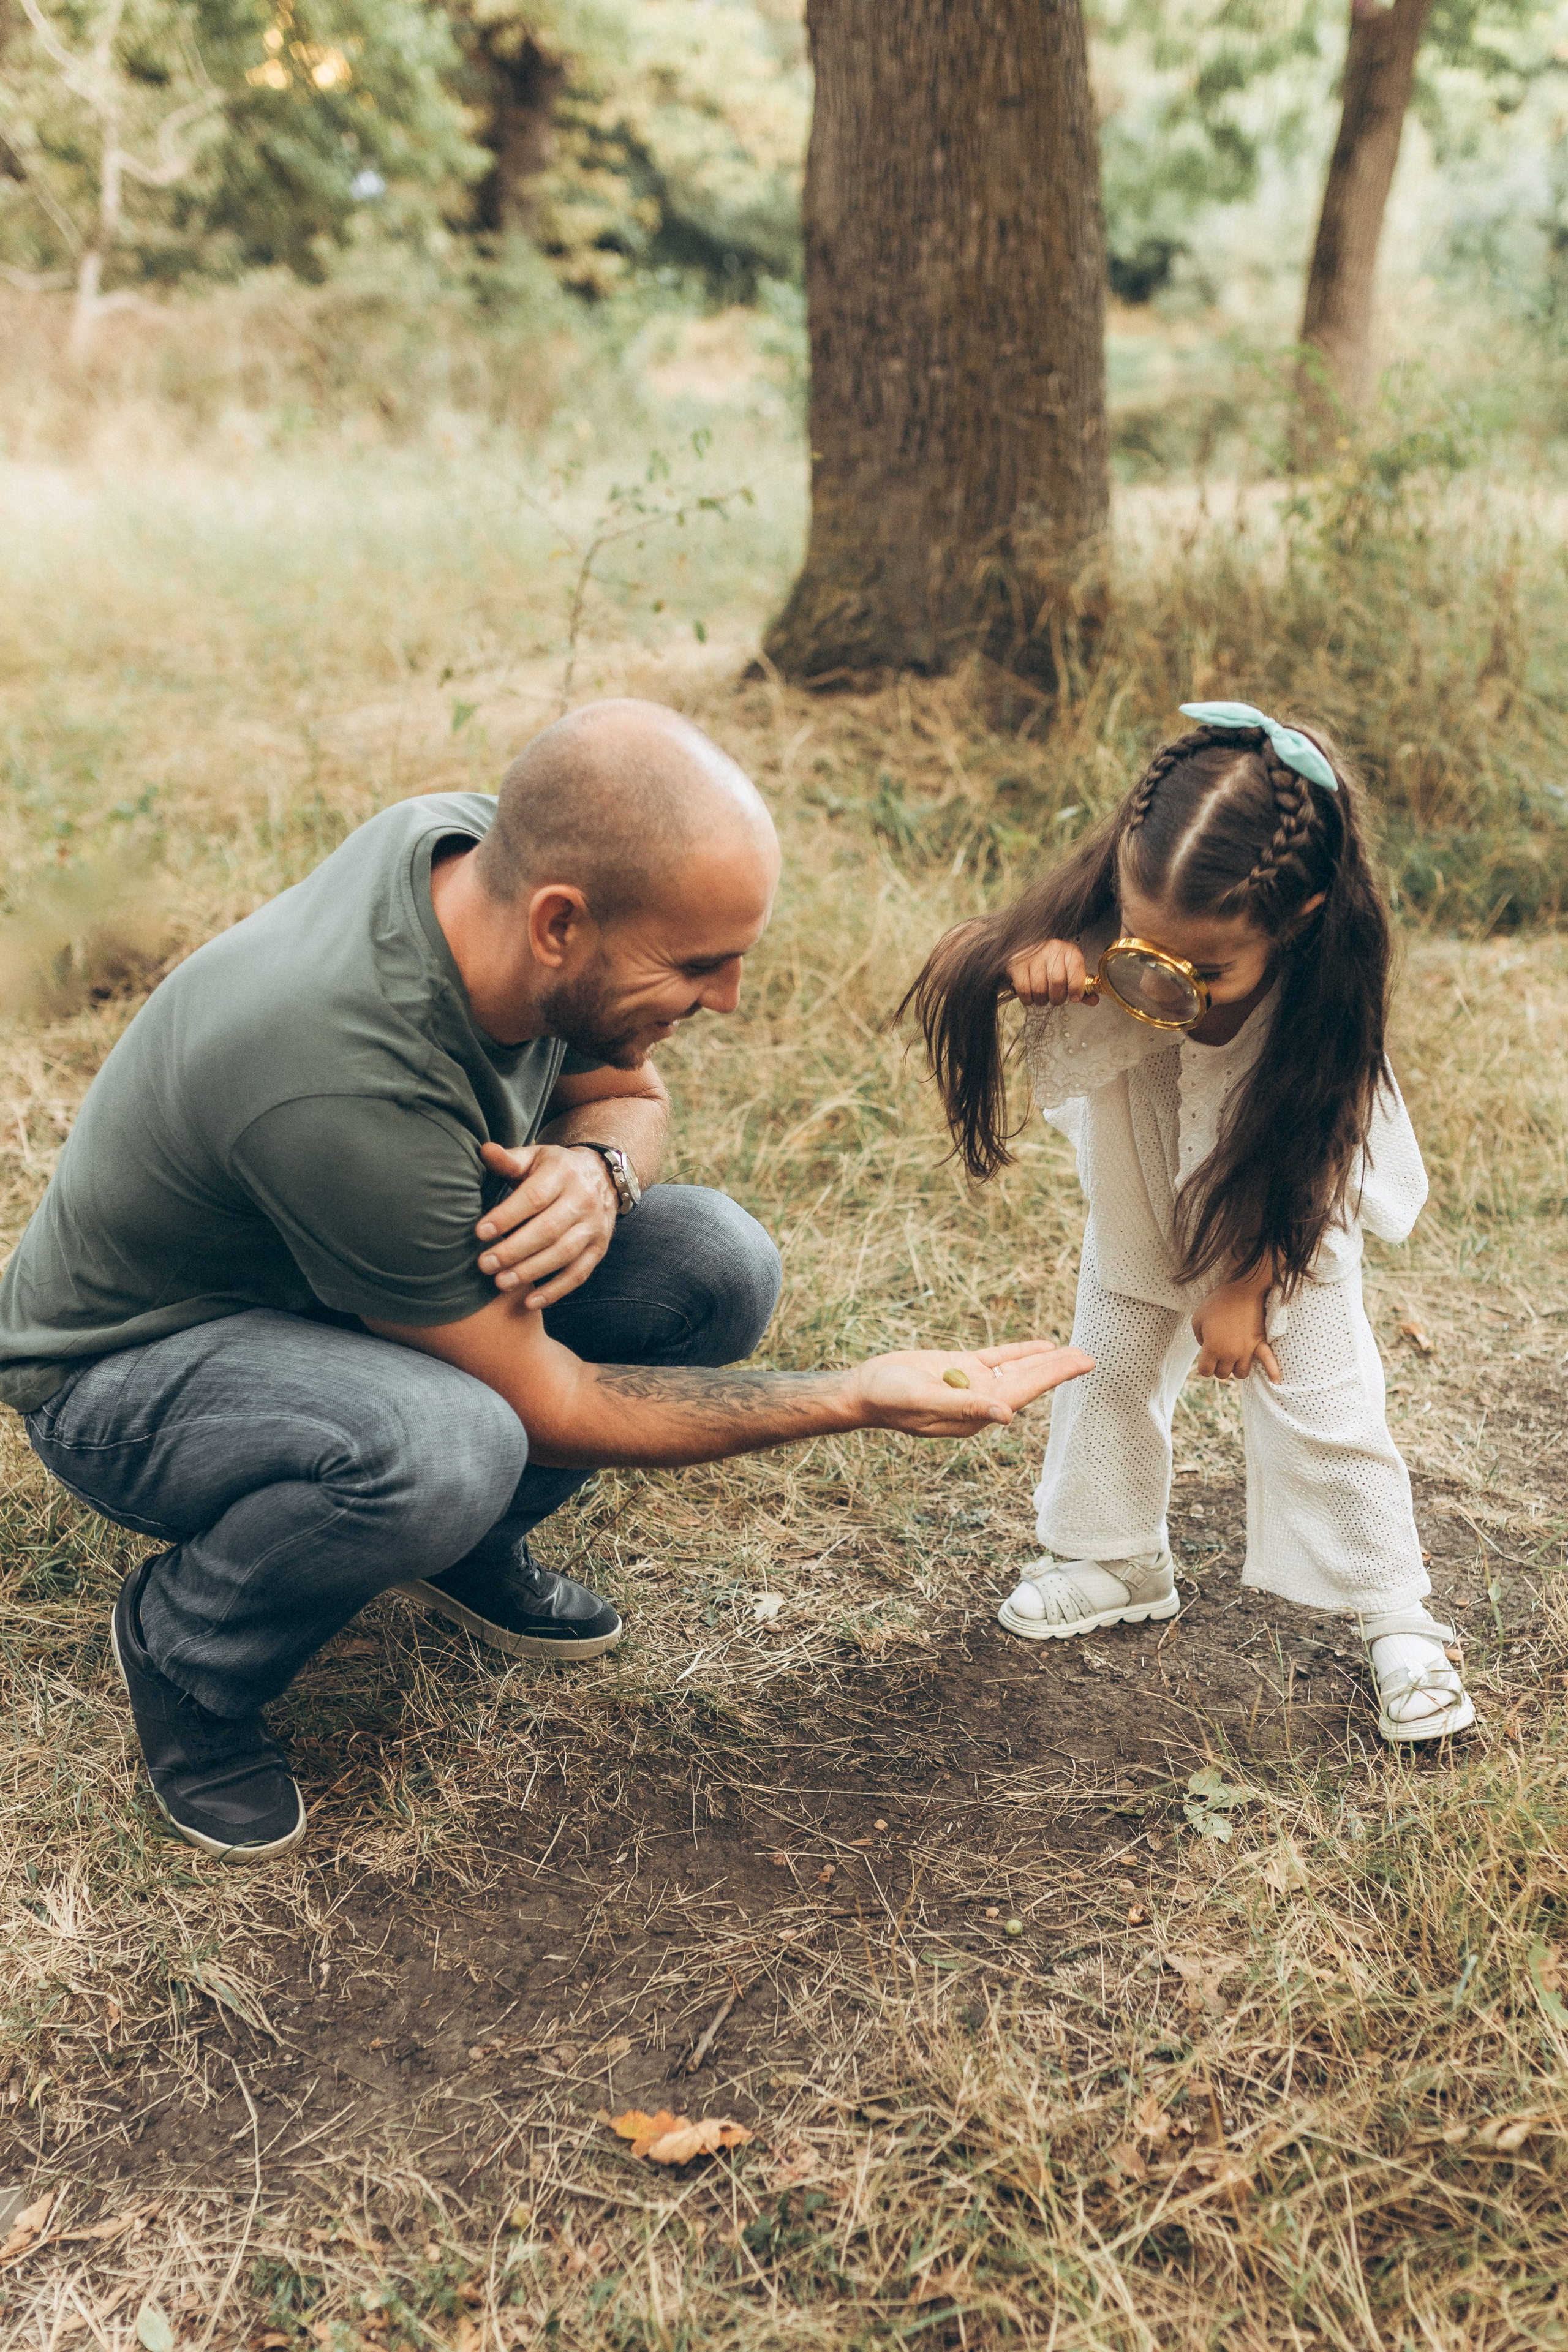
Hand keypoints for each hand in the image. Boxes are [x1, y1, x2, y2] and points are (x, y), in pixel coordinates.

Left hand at [475, 1140, 618, 1309]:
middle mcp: (583, 1199)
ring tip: (501, 1283)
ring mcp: (594, 1227)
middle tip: (484, 1264)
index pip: (533, 1197)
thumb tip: (485, 1151)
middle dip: (514, 1249)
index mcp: (562, 1173)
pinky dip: (556, 1290)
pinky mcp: (599, 1249)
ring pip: (564, 1253)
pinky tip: (530, 1302)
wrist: (603, 1177)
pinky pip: (579, 1274)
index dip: (506, 1216)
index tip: (479, 1232)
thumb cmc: (553, 1170)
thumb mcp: (534, 1158)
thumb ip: (509, 1160)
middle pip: (549, 1229)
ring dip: (532, 1271)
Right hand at [852, 1340, 1092, 1436]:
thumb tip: (1007, 1415)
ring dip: (1044, 1361)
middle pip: (1027, 1382)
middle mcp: (979, 1400)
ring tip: (1074, 1352)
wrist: (865, 1389)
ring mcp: (970, 1383)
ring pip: (1016, 1369)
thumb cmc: (891, 1399)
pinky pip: (997, 1358)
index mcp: (975, 1413)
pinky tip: (1041, 1347)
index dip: (1053, 1377)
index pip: (1022, 1392)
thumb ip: (965, 1406)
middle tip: (1090, 1358)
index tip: (1081, 1365)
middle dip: (1058, 1370)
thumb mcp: (926, 1400)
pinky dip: (1019, 1352)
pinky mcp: (959, 1367)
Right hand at [1005, 937, 1096, 1008]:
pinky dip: (1029, 999)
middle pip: (1057, 982)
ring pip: (1040, 989)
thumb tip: (1093, 1000)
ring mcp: (1033, 957)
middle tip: (1056, 998)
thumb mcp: (1070, 971)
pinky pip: (1024, 990)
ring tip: (1043, 996)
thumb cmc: (1052, 964)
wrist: (1027, 950)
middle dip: (1058, 998)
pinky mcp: (1017, 965)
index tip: (1074, 998)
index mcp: (1069, 951)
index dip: (1076, 988)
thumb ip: (1082, 987)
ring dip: (1042, 1000)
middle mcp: (1051, 951)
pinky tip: (1031, 995)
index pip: (1076, 969)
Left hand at [1191, 1279, 1280, 1383]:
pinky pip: (1269, 1361)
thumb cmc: (1216, 1303)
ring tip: (1233, 1358)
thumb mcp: (1197, 1320)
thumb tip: (1207, 1348)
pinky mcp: (1260, 1343)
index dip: (1204, 1366)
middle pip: (1223, 1374)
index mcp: (1213, 1349)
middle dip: (1218, 1366)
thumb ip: (1199, 1339)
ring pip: (1241, 1373)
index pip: (1206, 1371)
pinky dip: (1273, 1372)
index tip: (1205, 1358)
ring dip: (1235, 1368)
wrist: (1241, 1290)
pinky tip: (1276, 1381)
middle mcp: (1230, 1354)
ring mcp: (1247, 1350)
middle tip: (1218, 1354)